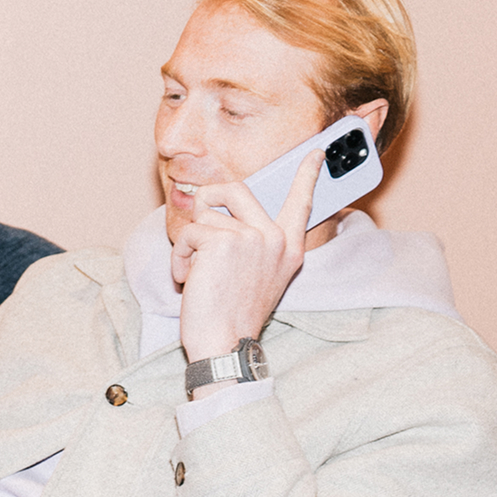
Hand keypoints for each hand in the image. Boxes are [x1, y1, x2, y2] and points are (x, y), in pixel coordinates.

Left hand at [171, 148, 324, 367]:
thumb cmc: (233, 317)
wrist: (224, 344)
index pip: (300, 203)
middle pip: (235, 189)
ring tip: (197, 275)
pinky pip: (189, 233)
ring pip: (204, 217)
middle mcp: (275, 238)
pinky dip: (180, 258)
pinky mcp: (223, 242)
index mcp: (288, 248)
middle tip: (198, 223)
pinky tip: (189, 281)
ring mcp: (252, 237)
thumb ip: (255, 247)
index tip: (316, 153)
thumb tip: (227, 219)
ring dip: (190, 246)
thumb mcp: (258, 279)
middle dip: (207, 200)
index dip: (307, 175)